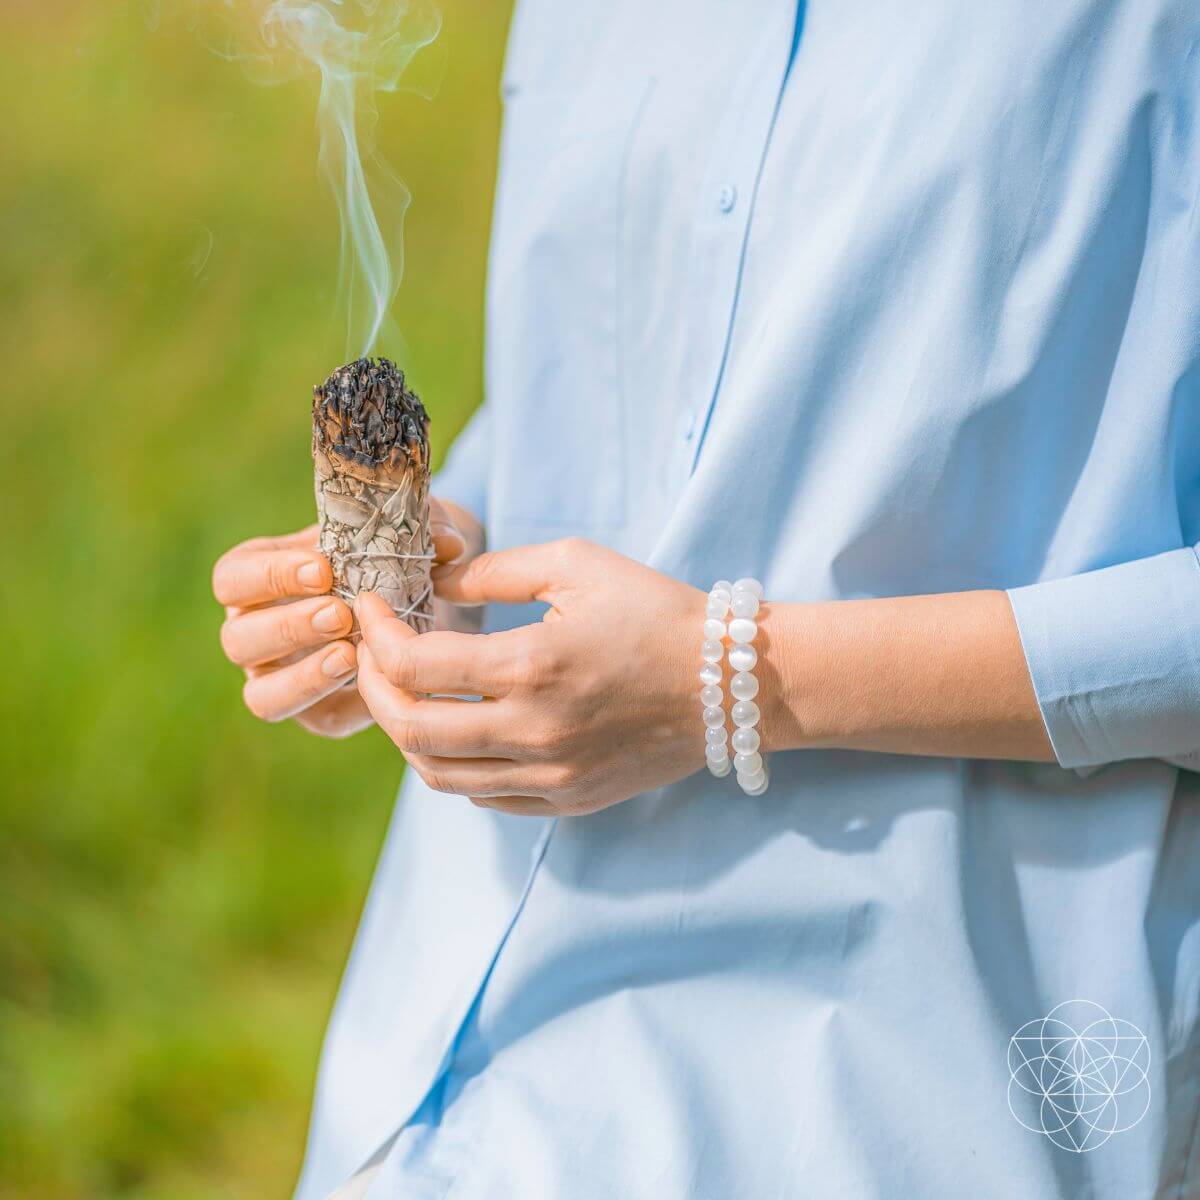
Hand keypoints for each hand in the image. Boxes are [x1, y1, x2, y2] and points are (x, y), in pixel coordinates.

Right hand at [212, 499, 477, 737]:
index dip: (270, 575)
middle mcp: (254, 630)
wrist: (421, 599)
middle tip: (340, 614)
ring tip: (350, 655)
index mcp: (257, 576)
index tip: (324, 570)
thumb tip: (448, 543)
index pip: (233, 578)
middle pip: (238, 639)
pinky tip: (374, 684)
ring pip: (261, 694)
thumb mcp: (404, 532)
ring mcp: (279, 677)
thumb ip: (422, 526)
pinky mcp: (317, 713)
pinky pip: (314, 718)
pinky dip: (343, 704)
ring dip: (305, 676)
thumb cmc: (392, 554)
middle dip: (289, 627)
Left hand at [353, 538, 705, 814]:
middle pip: (411, 730)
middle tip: (370, 653)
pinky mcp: (567, 800)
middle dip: (372, 689)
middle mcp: (533, 732)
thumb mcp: (577, 566)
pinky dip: (451, 766)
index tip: (368, 608)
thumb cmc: (656, 612)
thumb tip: (434, 586)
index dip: (374, 635)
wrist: (729, 684)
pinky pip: (483, 796)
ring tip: (402, 694)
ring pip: (439, 775)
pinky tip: (455, 729)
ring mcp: (550, 776)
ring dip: (404, 734)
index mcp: (532, 667)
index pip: (413, 667)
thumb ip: (496, 571)